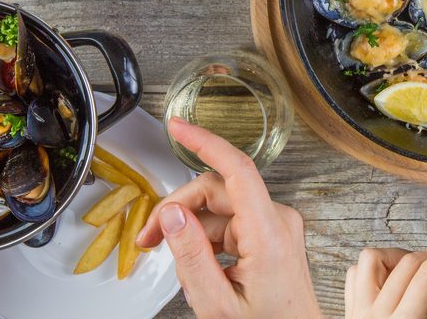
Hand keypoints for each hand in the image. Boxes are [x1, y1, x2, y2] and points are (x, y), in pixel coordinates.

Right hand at [135, 118, 320, 318]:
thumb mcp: (216, 304)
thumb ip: (190, 257)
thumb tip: (172, 214)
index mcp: (269, 234)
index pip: (236, 169)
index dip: (204, 141)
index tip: (177, 126)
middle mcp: (278, 221)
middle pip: (216, 191)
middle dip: (178, 210)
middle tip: (149, 239)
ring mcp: (277, 227)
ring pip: (219, 208)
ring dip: (190, 230)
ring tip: (170, 260)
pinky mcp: (272, 235)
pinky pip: (230, 223)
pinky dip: (207, 239)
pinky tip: (197, 265)